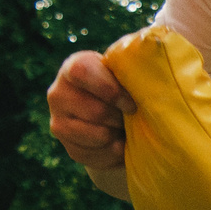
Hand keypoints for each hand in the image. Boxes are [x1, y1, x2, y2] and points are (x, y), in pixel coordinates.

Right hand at [48, 50, 130, 183]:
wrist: (114, 114)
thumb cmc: (125, 85)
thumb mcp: (126, 70)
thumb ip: (133, 62)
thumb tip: (152, 53)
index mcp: (73, 67)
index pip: (82, 71)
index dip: (110, 89)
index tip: (131, 102)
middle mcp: (58, 93)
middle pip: (94, 110)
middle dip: (119, 117)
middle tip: (130, 117)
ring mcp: (59, 122)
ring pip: (95, 135)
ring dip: (116, 135)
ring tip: (124, 129)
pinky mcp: (69, 147)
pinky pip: (94, 156)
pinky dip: (113, 153)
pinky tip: (119, 143)